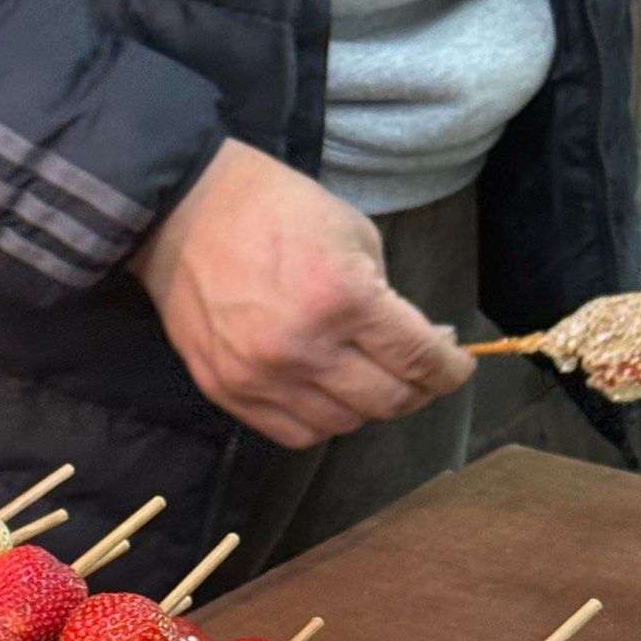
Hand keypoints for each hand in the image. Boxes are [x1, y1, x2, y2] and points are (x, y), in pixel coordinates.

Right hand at [133, 140, 475, 448]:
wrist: (182, 210)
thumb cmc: (274, 207)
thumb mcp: (353, 232)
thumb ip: (385, 295)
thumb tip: (414, 343)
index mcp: (343, 297)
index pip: (417, 358)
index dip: (450, 369)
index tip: (458, 366)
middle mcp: (304, 348)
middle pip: (387, 401)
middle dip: (417, 389)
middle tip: (419, 371)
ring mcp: (262, 377)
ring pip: (344, 424)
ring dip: (368, 405)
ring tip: (368, 377)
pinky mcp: (228, 391)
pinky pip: (295, 433)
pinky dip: (323, 420)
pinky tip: (327, 392)